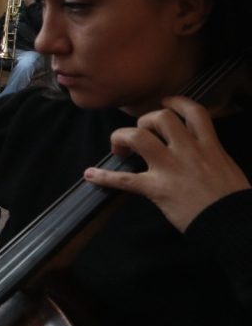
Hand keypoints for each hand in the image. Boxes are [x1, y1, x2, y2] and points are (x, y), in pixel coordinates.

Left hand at [84, 96, 249, 231]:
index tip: (165, 103)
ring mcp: (170, 168)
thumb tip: (202, 153)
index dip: (177, 102)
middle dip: (144, 120)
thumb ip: (212, 155)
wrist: (234, 223)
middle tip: (140, 132)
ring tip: (121, 147)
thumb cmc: (235, 200)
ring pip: (139, 137)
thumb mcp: (228, 168)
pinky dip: (104, 177)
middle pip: (160, 118)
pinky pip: (125, 179)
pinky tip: (90, 175)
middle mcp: (188, 151)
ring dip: (123, 137)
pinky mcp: (157, 188)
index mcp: (209, 146)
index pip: (194, 112)